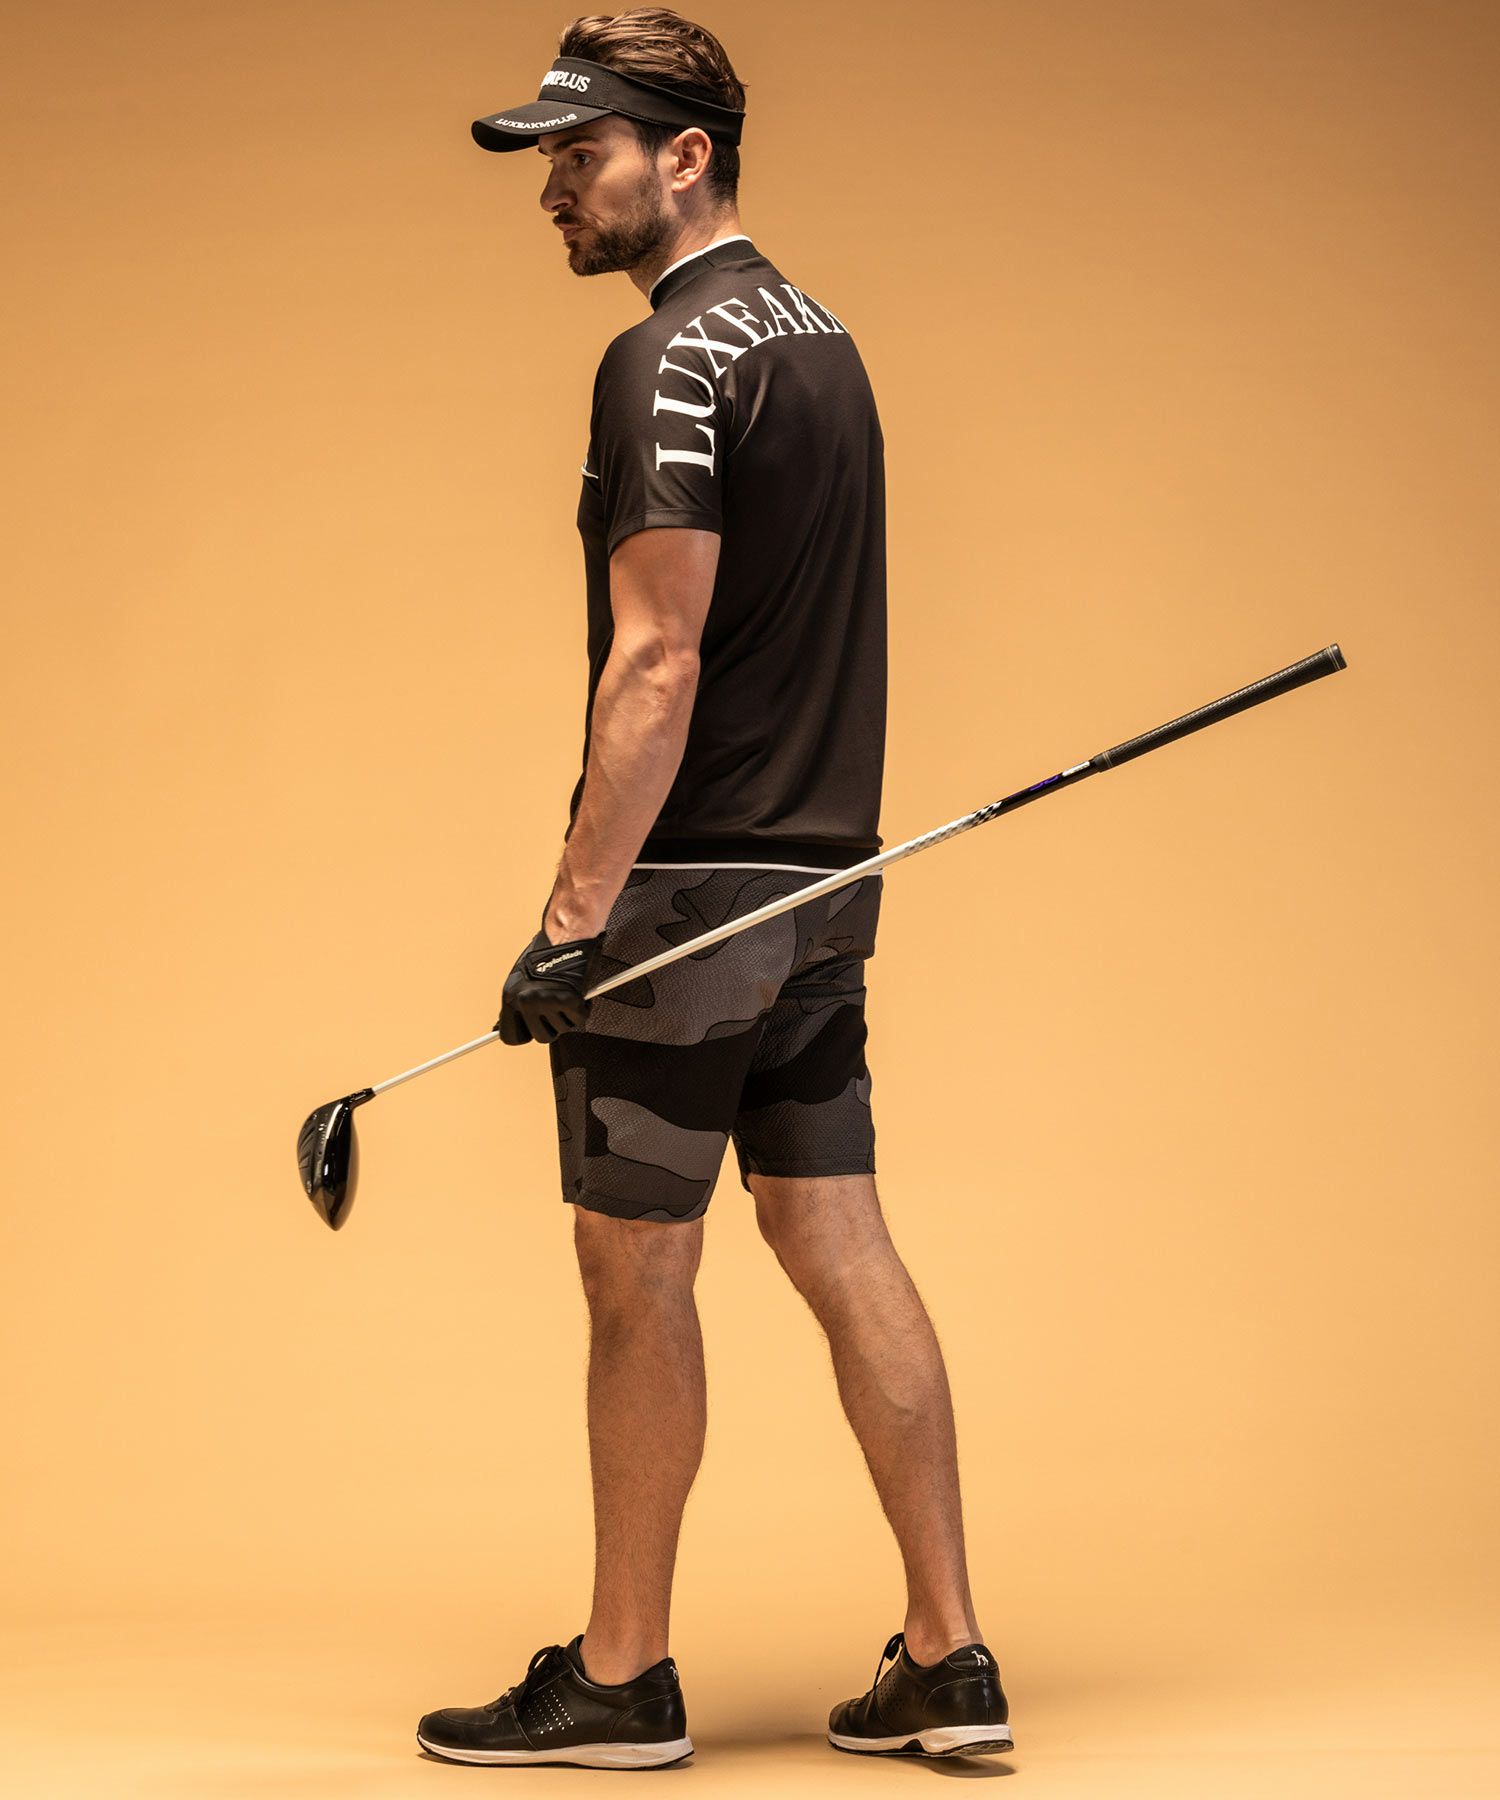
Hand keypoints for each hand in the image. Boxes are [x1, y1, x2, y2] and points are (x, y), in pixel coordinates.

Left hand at [494, 927, 603, 1045]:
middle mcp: (526, 1002)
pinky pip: (579, 1018)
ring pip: (563, 1029)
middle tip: (556, 1007)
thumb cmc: (546, 952)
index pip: (511, 1037)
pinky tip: (578, 992)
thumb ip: (515, 1005)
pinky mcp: (570, 1001)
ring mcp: (548, 1003)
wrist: (566, 935)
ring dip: (567, 1014)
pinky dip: (583, 1008)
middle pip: (541, 1037)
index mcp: (510, 997)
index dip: (525, 1033)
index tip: (531, 1029)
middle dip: (551, 1025)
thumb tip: (505, 1027)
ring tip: (566, 991)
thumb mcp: (520, 978)